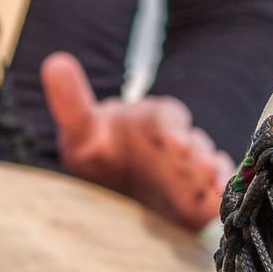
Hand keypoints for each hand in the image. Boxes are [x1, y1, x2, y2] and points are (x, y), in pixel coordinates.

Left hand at [42, 52, 234, 231]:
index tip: (172, 141)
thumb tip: (55, 62)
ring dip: (211, 176)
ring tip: (208, 184)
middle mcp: (177, 144)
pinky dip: (217, 200)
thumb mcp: (81, 130)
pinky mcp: (199, 198)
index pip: (167, 118)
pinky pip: (215, 194)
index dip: (172, 128)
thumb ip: (71, 102)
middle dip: (197, 155)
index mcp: (153, 123)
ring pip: (208, 167)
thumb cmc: (98, 152)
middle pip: (194, 145)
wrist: (113, 187)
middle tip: (199, 166)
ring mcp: (191, 170)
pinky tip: (216, 208)